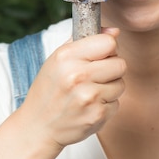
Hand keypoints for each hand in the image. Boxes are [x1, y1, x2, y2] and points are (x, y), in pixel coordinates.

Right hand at [18, 28, 125, 152]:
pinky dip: (106, 105)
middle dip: (111, 69)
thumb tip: (115, 31)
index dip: (107, 49)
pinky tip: (89, 106)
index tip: (99, 56)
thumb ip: (85, 40)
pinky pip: (117, 103)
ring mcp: (88, 97)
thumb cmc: (50, 89)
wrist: (38, 127)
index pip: (109, 42)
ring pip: (121, 84)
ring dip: (110, 88)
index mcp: (66, 57)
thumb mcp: (58, 59)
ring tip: (89, 92)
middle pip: (120, 64)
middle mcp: (77, 76)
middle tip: (95, 76)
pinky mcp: (97, 115)